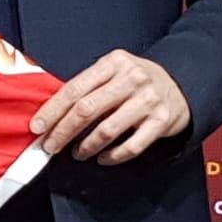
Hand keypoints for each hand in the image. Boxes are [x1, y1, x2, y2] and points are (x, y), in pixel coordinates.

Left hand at [30, 50, 189, 164]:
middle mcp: (132, 79)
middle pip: (87, 110)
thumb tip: (51, 112)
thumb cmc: (137, 80)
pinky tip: (102, 158)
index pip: (75, 88)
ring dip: (86, 146)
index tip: (37, 127)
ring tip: (76, 152)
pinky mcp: (162, 121)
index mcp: (113, 63)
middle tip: (50, 146)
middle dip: (63, 131)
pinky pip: (132, 146)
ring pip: (107, 130)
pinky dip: (113, 156)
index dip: (52, 110)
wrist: (183, 83)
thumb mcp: (114, 70)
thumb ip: (88, 85)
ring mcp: (149, 100)